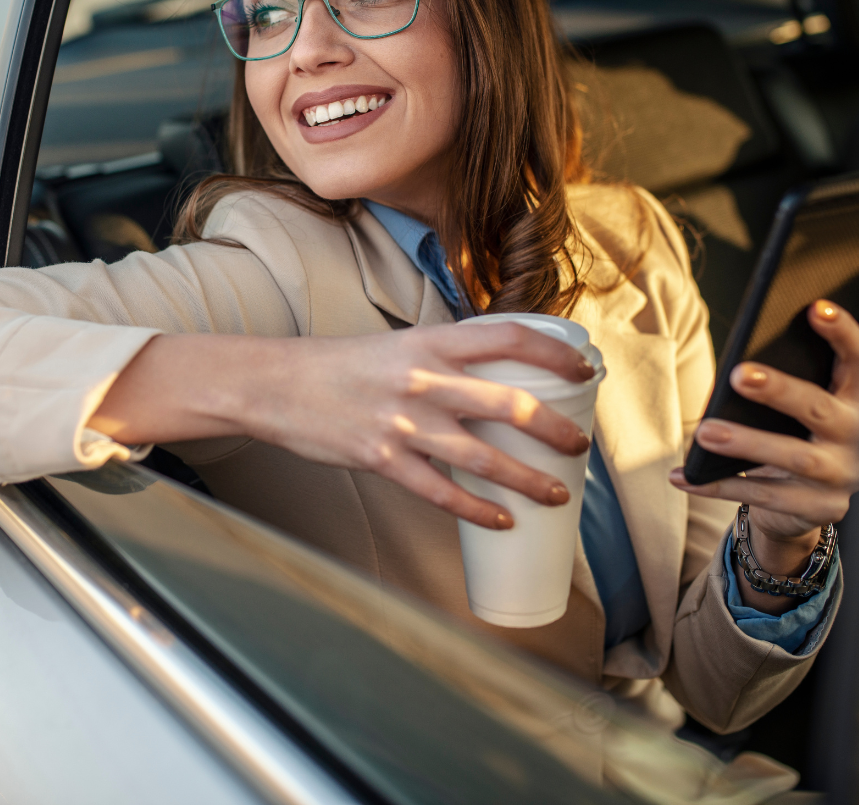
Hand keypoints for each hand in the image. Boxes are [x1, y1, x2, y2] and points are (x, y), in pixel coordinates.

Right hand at [92, 323, 595, 529]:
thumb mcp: (397, 346)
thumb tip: (494, 380)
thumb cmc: (340, 366)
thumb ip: (443, 359)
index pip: (508, 337)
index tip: (583, 370)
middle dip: (555, 429)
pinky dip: (477, 510)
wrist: (276, 384)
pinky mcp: (381, 458)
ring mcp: (403, 421)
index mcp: (430, 341)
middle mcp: (422, 379)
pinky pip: (441, 492)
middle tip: (581, 446)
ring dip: (527, 480)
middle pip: (509, 403)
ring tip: (555, 496)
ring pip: (482, 457)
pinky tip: (502, 520)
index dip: (554, 353)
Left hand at [668, 300, 858, 598]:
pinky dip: (719, 486)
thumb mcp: (794, 407)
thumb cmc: (792, 434)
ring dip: (746, 443)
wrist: (804, 503)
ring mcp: (841, 475)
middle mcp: (856, 434)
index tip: (816, 307)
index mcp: (853, 397)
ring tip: (704, 432)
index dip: (842, 332)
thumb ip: (783, 382)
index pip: (858, 358)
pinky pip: (765, 496)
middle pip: (820, 409)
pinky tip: (685, 475)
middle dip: (780, 390)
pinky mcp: (819, 508)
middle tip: (738, 374)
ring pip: (794, 457)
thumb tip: (739, 361)